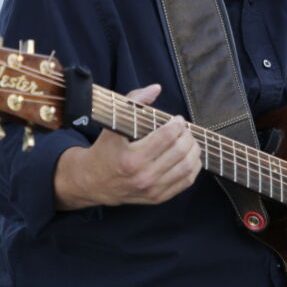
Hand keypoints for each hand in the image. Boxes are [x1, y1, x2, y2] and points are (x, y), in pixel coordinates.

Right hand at [54, 84, 202, 209]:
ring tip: (189, 141)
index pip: (166, 137)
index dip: (177, 125)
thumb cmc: (104, 150)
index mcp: (131, 158)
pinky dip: (193, 167)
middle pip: (180, 151)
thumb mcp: (112, 124)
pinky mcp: (158, 197)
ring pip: (187, 167)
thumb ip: (133, 101)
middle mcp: (143, 176)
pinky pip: (186, 181)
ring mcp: (152, 189)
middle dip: (188, 136)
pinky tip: (190, 156)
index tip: (177, 120)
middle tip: (185, 129)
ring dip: (194, 150)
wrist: (92, 182)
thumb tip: (156, 88)